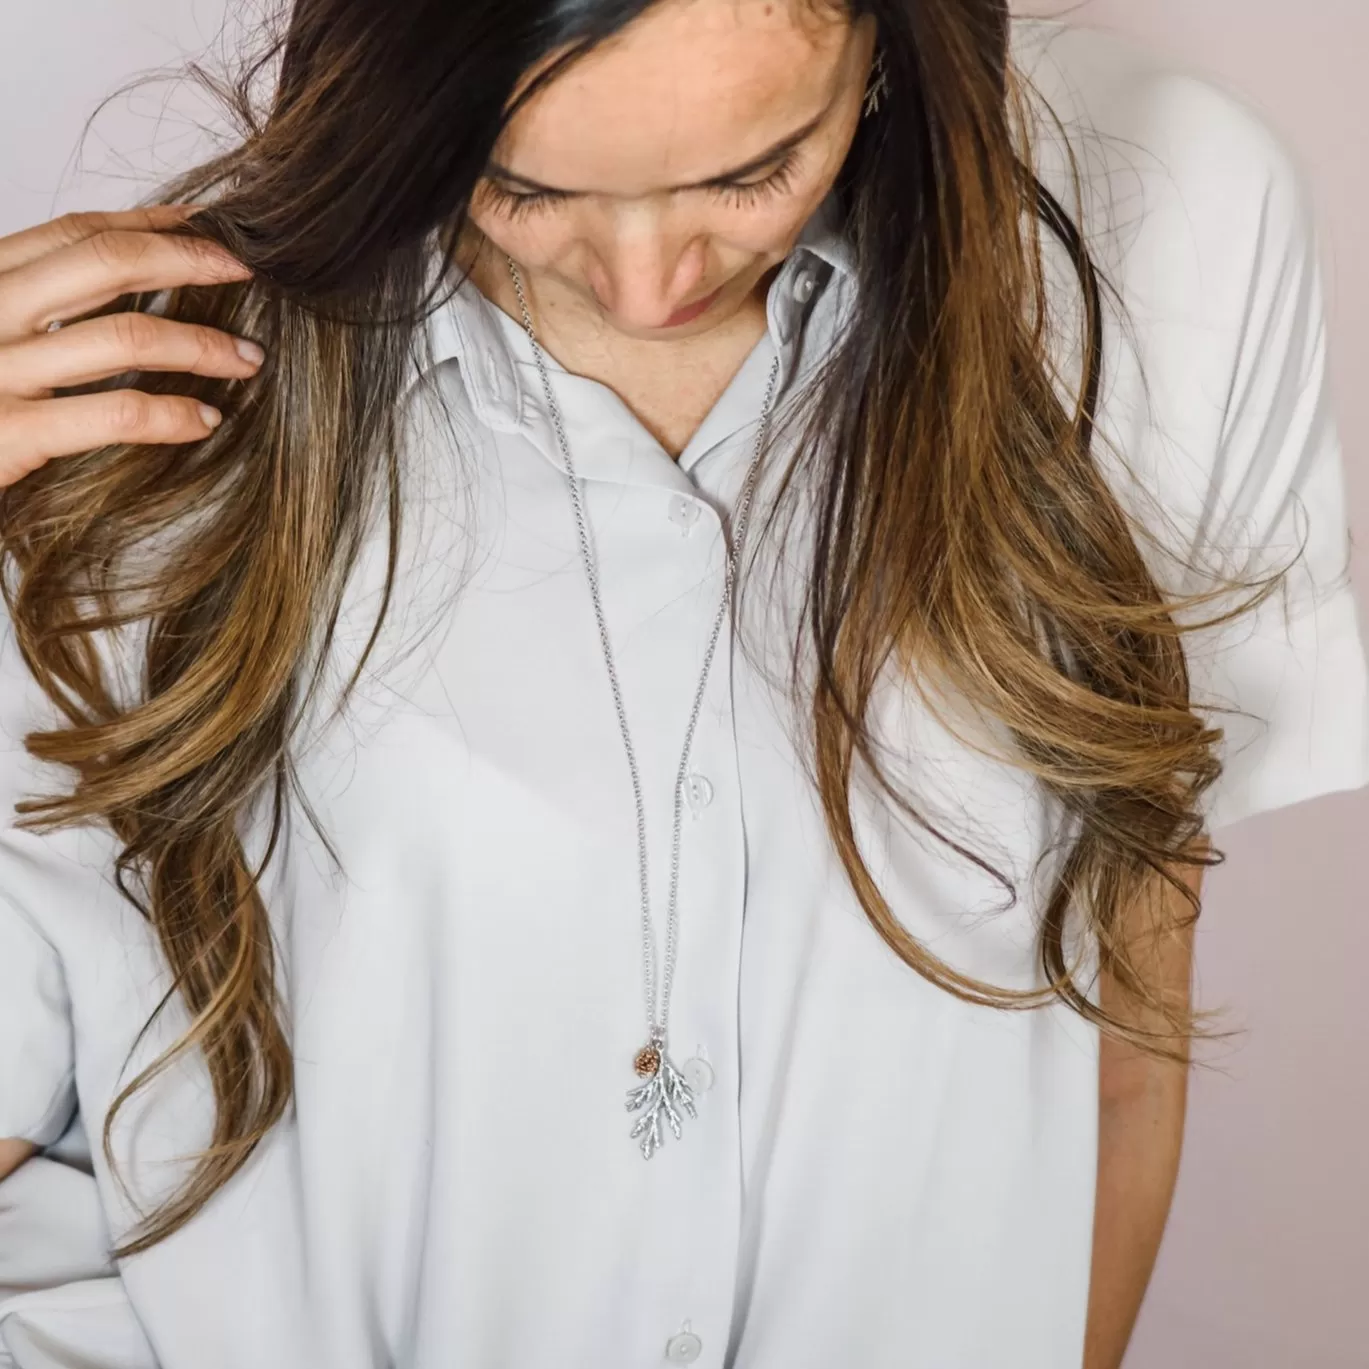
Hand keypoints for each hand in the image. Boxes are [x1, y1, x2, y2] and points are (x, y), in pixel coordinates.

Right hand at [0, 205, 261, 488]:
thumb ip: (34, 308)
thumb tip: (119, 284)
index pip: (75, 232)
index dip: (150, 225)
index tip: (208, 227)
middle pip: (106, 262)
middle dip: (188, 261)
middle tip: (245, 273)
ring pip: (123, 336)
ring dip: (202, 344)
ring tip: (247, 359)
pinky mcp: (9, 434)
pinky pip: (114, 412)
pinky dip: (173, 414)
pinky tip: (206, 420)